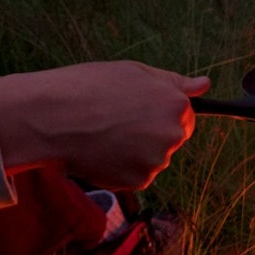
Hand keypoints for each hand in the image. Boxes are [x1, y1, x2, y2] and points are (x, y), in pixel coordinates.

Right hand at [0, 62, 210, 189]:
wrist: (50, 117)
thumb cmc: (88, 87)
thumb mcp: (134, 73)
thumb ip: (173, 83)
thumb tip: (204, 85)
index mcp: (176, 105)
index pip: (185, 117)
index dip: (159, 114)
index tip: (137, 112)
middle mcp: (173, 135)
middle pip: (170, 140)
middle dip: (150, 135)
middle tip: (115, 123)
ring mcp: (157, 161)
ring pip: (152, 159)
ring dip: (134, 153)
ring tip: (103, 135)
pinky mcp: (138, 181)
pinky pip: (136, 176)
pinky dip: (120, 169)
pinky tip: (100, 152)